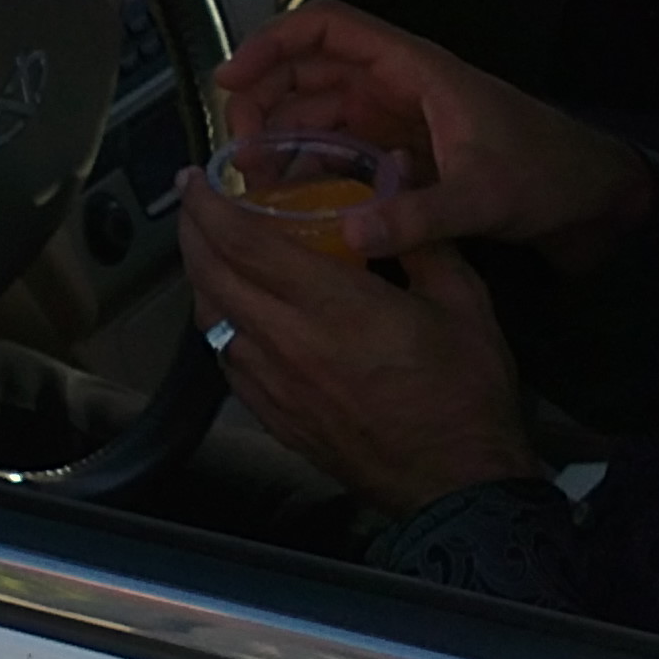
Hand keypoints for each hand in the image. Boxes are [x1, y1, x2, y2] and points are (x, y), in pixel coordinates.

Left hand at [178, 173, 543, 514]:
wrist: (456, 483)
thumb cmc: (465, 393)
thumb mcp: (462, 301)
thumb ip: (420, 236)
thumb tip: (399, 175)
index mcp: (331, 305)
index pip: (244, 244)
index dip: (209, 206)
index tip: (198, 181)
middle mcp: (288, 342)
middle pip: (212, 278)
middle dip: (193, 234)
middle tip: (195, 206)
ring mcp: (275, 385)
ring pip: (212, 322)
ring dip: (203, 281)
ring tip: (213, 255)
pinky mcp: (276, 418)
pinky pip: (229, 363)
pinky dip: (223, 328)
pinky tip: (239, 316)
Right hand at [215, 1, 652, 271]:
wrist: (586, 194)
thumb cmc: (546, 175)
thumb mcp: (483, 197)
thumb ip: (418, 215)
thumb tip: (348, 236)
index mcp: (413, 69)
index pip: (327, 29)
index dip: (272, 42)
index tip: (231, 80)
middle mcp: (395, 84)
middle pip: (306, 69)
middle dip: (262, 99)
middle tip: (238, 152)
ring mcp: (393, 117)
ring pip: (314, 110)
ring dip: (279, 138)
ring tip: (255, 185)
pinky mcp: (396, 151)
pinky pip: (334, 147)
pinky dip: (305, 165)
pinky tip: (287, 200)